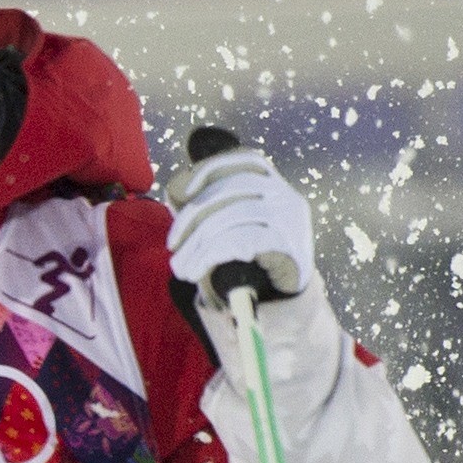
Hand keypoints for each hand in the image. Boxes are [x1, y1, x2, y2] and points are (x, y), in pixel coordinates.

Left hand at [163, 138, 314, 301]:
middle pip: (233, 189)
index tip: (186, 190)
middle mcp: (287, 197)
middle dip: (193, 216)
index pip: (247, 161)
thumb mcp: (238, 229)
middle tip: (172, 245)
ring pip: (234, 215)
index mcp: (276, 187)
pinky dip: (212, 254)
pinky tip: (198, 269)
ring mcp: (291, 220)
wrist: (289, 301)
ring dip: (198, 243)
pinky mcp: (290, 246)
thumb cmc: (255, 264)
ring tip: (181, 268)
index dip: (213, 168)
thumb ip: (214, 210)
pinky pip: (243, 240)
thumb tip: (174, 192)